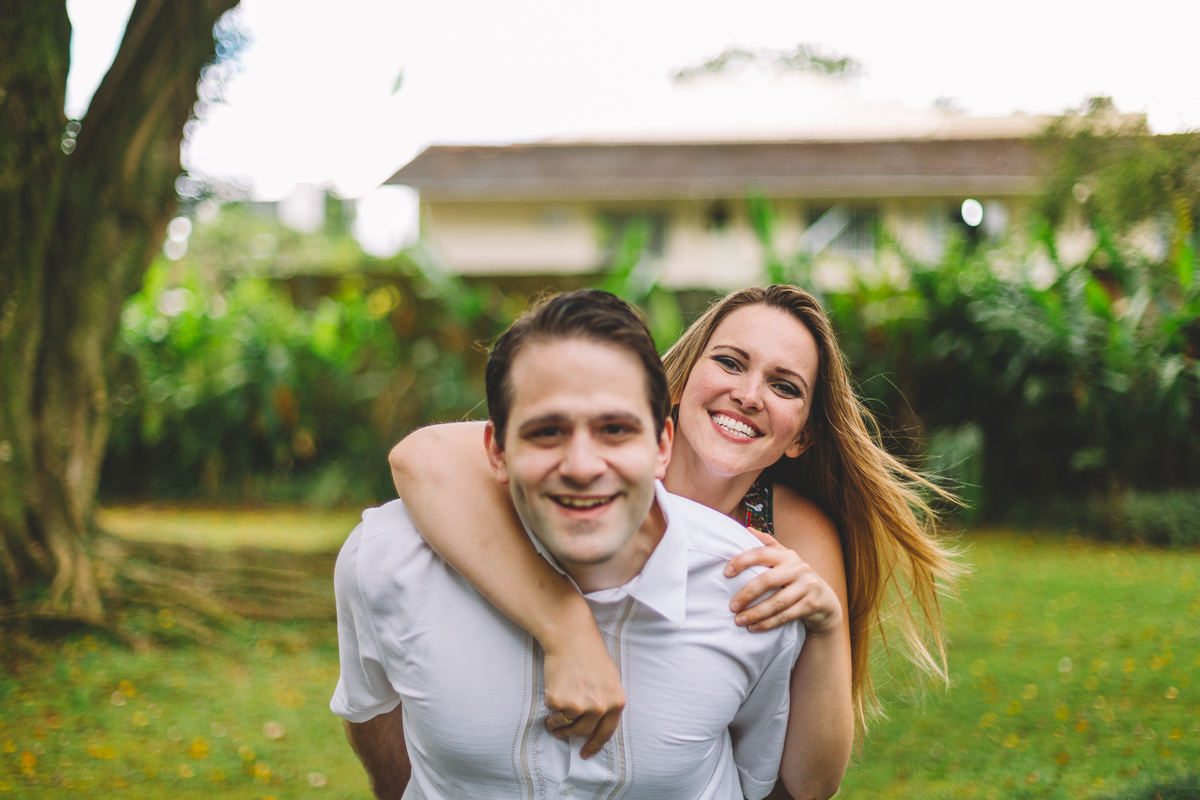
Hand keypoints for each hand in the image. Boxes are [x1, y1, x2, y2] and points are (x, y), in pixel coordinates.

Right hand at [541, 629, 625, 758]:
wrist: (571, 637)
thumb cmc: (590, 655)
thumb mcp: (610, 680)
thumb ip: (607, 703)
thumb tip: (596, 725)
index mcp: (616, 702)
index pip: (606, 733)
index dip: (594, 745)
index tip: (586, 753)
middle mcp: (600, 707)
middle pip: (583, 731)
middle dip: (571, 734)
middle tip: (562, 733)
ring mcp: (579, 705)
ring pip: (566, 726)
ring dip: (558, 727)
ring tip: (553, 721)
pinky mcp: (558, 701)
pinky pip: (553, 713)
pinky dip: (550, 709)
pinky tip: (552, 696)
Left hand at [725, 527, 842, 633]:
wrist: (825, 600)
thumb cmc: (796, 577)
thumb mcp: (785, 559)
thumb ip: (768, 544)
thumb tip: (747, 529)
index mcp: (787, 555)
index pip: (761, 553)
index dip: (742, 561)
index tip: (726, 573)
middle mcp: (798, 568)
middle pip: (767, 580)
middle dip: (747, 594)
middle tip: (731, 606)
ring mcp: (806, 587)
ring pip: (776, 602)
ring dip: (755, 613)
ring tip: (739, 620)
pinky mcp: (811, 605)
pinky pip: (785, 616)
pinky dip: (768, 623)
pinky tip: (753, 628)